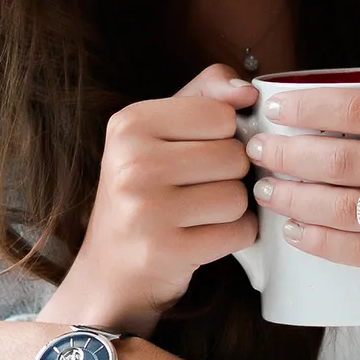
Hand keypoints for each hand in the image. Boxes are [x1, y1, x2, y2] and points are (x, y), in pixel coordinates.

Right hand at [37, 65, 258, 334]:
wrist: (112, 269)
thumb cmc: (145, 193)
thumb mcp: (159, 132)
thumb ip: (205, 95)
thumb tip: (247, 90)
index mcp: (130, 124)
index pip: (221, 114)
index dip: (223, 136)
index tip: (196, 154)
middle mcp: (133, 164)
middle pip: (234, 156)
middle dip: (230, 176)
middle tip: (198, 190)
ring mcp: (148, 210)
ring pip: (239, 196)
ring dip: (232, 209)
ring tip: (201, 214)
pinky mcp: (168, 250)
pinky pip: (239, 232)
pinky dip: (235, 236)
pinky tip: (207, 236)